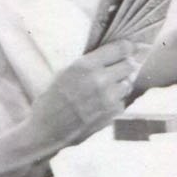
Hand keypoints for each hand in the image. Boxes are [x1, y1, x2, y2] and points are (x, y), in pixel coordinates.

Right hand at [26, 38, 140, 150]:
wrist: (47, 129)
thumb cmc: (53, 98)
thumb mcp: (65, 72)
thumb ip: (89, 63)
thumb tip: (114, 54)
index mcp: (85, 65)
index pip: (120, 48)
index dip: (127, 47)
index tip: (129, 47)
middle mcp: (99, 80)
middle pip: (129, 65)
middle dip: (125, 65)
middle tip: (118, 68)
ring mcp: (108, 98)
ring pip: (128, 83)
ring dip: (120, 84)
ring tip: (104, 89)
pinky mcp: (112, 113)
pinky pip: (121, 101)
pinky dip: (114, 101)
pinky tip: (99, 105)